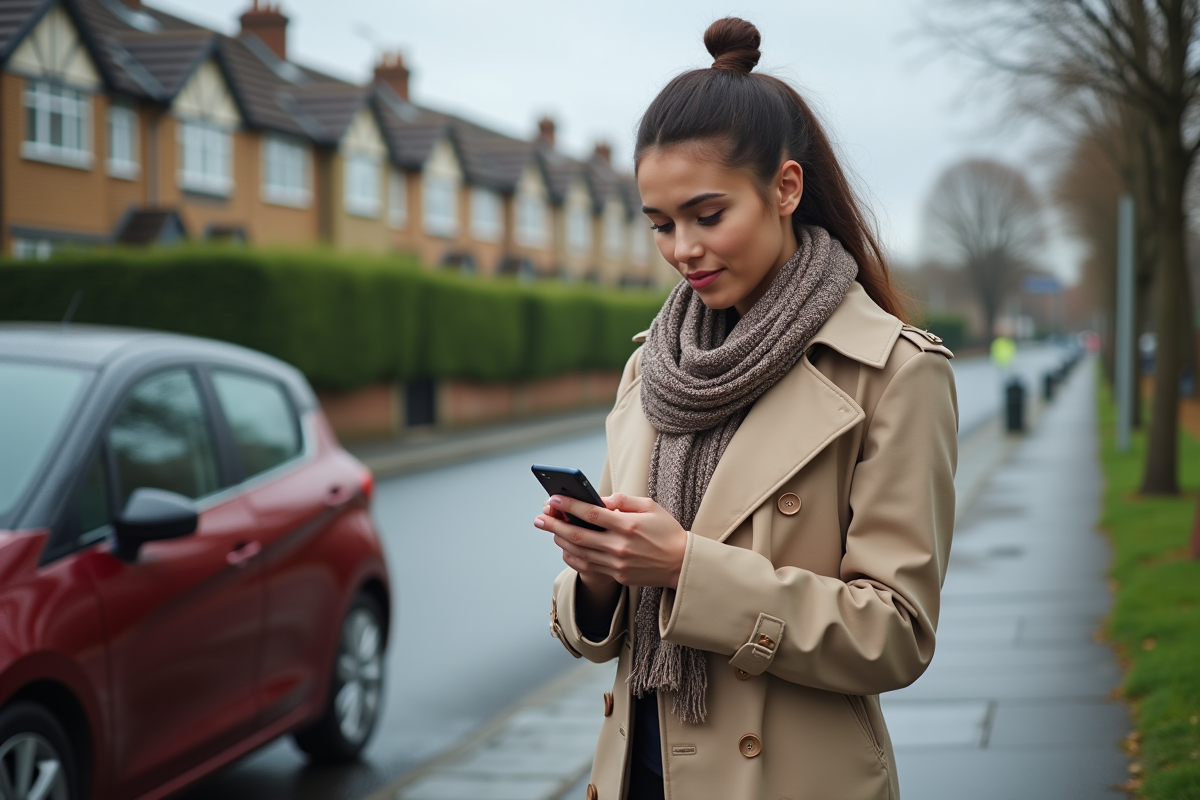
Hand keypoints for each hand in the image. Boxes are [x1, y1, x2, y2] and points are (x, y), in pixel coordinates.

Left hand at [535, 493, 687, 588]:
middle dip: (554, 525)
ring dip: (560, 540)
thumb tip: (599, 499)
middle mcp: (619, 546)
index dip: (569, 505)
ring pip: (579, 552)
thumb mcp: (650, 507)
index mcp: (628, 525)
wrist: (682, 564)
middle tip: (538, 518)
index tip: (553, 498)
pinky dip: (572, 557)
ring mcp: (617, 564)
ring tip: (549, 530)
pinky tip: (565, 547)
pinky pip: (588, 566)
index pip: (591, 513)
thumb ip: (623, 500)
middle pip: (578, 535)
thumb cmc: (666, 531)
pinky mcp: (617, 576)